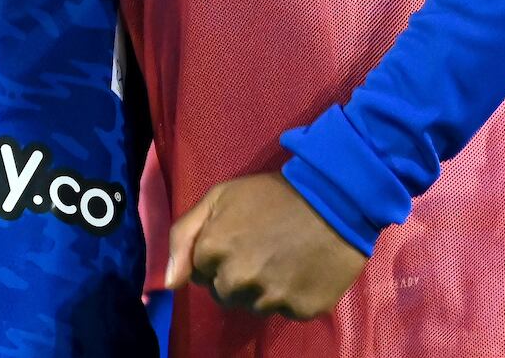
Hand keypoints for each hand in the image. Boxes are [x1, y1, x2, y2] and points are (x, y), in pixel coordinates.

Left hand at [169, 171, 366, 320]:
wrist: (334, 197)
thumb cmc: (271, 193)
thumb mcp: (219, 197)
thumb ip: (184, 236)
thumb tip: (169, 283)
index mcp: (213, 250)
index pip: (198, 272)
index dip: (215, 256)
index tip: (235, 240)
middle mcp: (238, 279)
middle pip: (223, 294)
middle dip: (234, 276)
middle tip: (259, 250)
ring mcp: (271, 297)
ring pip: (253, 306)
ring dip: (261, 289)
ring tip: (280, 259)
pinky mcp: (301, 310)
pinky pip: (285, 311)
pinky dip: (290, 295)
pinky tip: (299, 270)